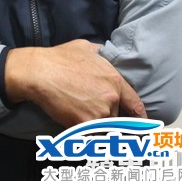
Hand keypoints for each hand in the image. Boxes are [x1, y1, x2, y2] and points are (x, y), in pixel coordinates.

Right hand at [5, 39, 146, 127]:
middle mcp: (111, 98)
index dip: (139, 114)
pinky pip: (89, 133)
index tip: (141, 121)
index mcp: (114, 80)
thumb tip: (105, 53)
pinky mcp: (84, 125)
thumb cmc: (60, 58)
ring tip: (78, 112)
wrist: (40, 72)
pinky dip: (83, 131)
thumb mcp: (86, 47)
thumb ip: (101, 54)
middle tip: (88, 106)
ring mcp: (98, 113)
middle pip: (115, 115)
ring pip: (103, 126)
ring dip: (94, 123)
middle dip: (105, 113)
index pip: (135, 103)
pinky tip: (72, 120)